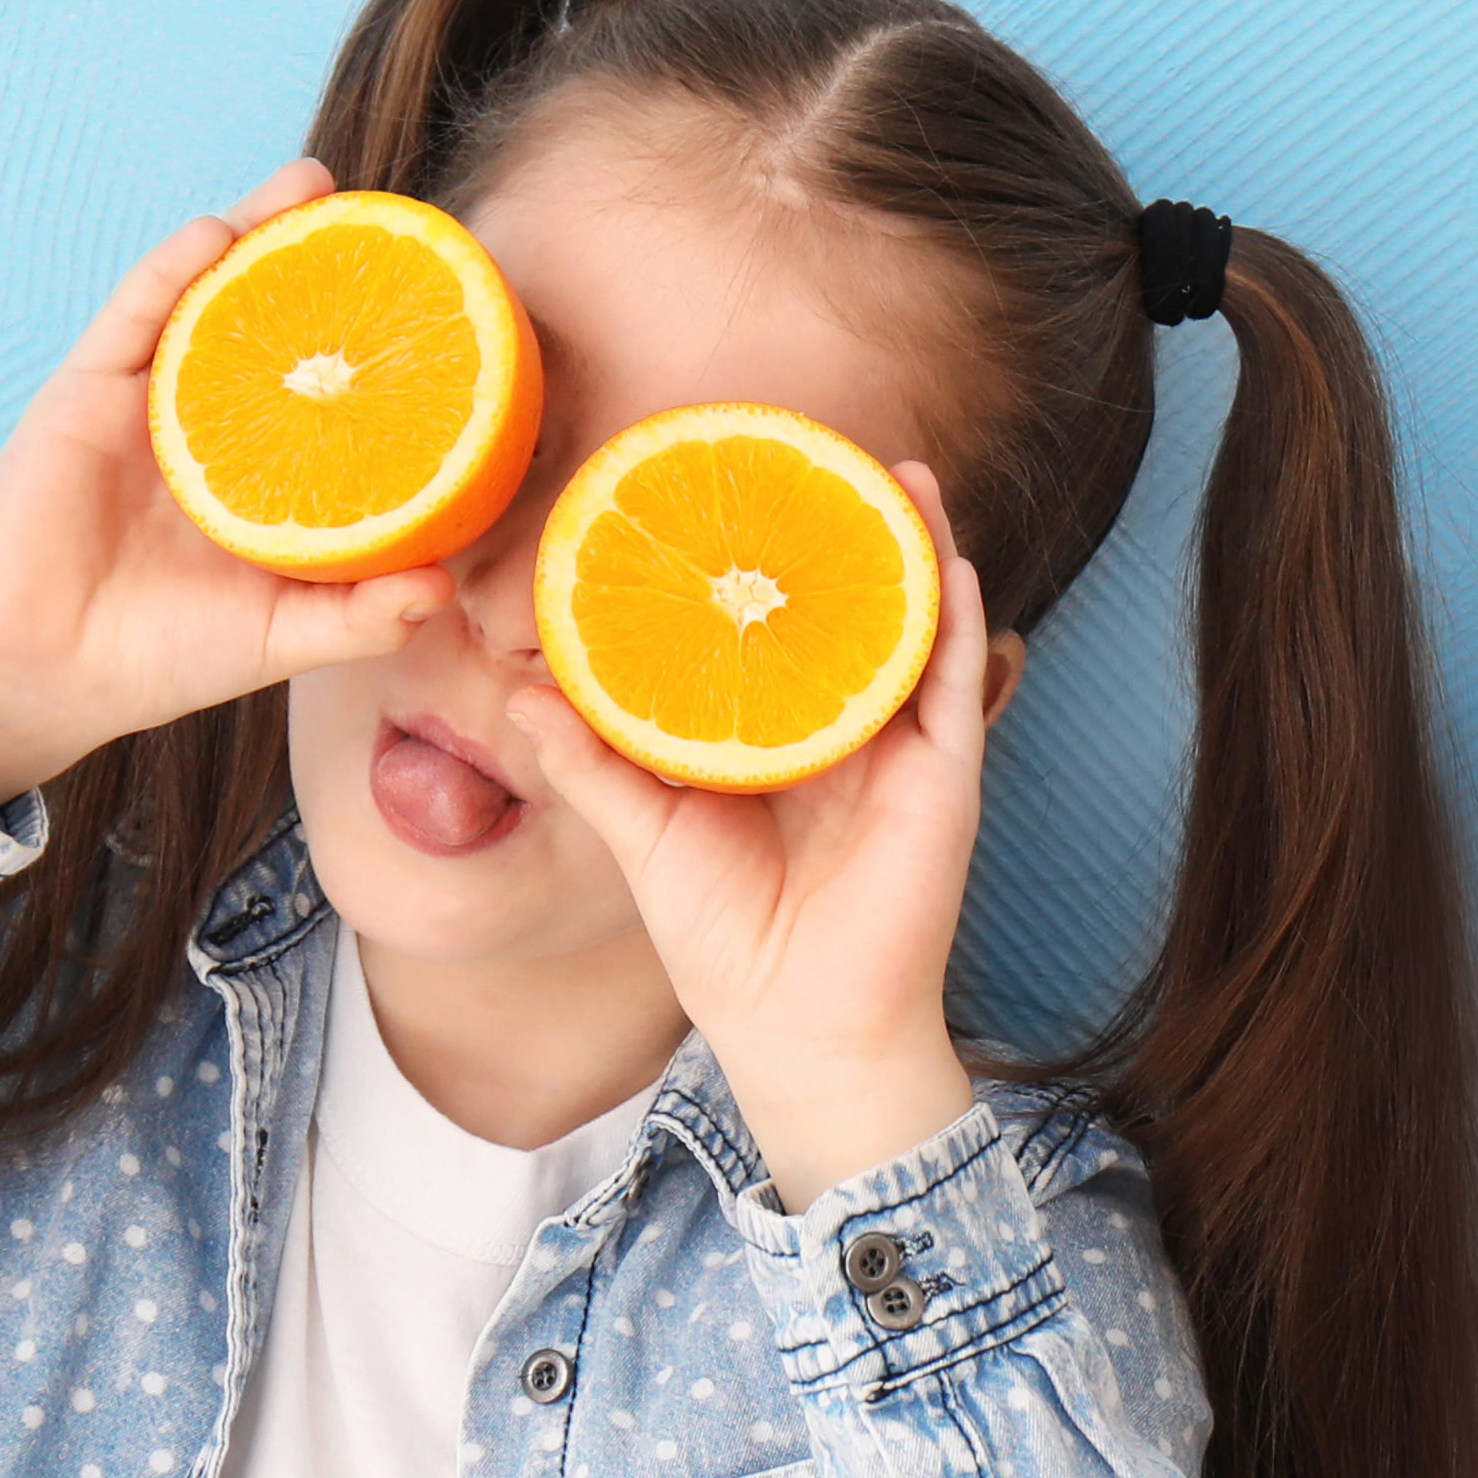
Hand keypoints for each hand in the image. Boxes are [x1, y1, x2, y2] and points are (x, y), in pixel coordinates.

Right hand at [0, 159, 451, 808]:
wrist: (41, 671)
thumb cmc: (163, 658)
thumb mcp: (280, 639)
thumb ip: (361, 617)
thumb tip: (445, 591)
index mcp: (269, 471)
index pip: (332, 391)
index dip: (378, 345)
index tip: (444, 300)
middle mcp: (218, 423)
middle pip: (279, 324)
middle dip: (325, 262)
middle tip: (382, 208)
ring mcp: (152, 401)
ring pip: (211, 299)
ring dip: (254, 232)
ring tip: (311, 181)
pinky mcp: (87, 393)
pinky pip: (135, 316)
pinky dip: (174, 270)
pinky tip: (215, 232)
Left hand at [505, 464, 987, 1205]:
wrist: (794, 1026)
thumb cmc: (725, 941)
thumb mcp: (644, 835)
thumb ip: (593, 763)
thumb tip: (525, 691)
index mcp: (777, 738)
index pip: (772, 632)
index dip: (760, 565)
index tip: (732, 493)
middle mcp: (843, 730)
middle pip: (849, 611)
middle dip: (845, 533)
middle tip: (822, 452)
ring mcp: (898, 749)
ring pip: (911, 627)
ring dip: (912, 547)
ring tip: (899, 472)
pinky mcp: (942, 777)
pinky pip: (952, 682)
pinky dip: (952, 617)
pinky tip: (944, 557)